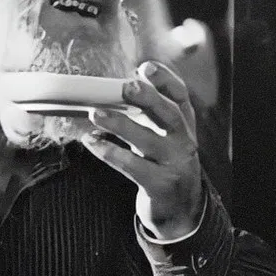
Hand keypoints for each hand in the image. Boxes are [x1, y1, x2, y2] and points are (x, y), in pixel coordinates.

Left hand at [84, 61, 203, 239]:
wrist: (181, 208)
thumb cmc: (164, 164)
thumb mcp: (164, 136)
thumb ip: (149, 113)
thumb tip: (117, 86)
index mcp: (184, 124)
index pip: (180, 96)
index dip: (165, 80)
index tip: (146, 67)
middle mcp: (184, 141)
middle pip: (170, 114)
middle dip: (149, 98)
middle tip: (127, 86)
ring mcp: (174, 164)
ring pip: (149, 141)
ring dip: (121, 125)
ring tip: (96, 113)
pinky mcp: (160, 184)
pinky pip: (133, 166)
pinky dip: (110, 152)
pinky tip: (91, 141)